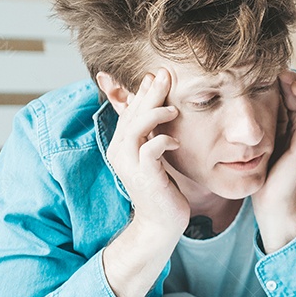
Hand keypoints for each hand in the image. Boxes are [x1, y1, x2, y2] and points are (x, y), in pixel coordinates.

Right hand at [101, 69, 188, 296]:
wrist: (161, 222)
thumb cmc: (162, 187)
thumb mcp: (155, 155)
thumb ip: (153, 134)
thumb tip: (160, 109)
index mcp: (122, 144)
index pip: (130, 110)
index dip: (142, 92)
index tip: (157, 75)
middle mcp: (120, 151)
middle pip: (132, 114)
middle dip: (149, 93)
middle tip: (165, 74)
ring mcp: (129, 164)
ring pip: (136, 128)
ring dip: (154, 114)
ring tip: (174, 109)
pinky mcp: (144, 177)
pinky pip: (150, 151)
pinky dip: (162, 141)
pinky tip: (175, 140)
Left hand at [251, 70, 295, 251]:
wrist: (269, 200)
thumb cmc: (260, 171)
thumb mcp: (257, 137)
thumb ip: (257, 117)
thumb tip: (241, 92)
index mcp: (295, 125)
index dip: (284, 76)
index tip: (264, 66)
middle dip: (292, 75)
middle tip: (273, 64)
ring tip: (282, 70)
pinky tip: (288, 84)